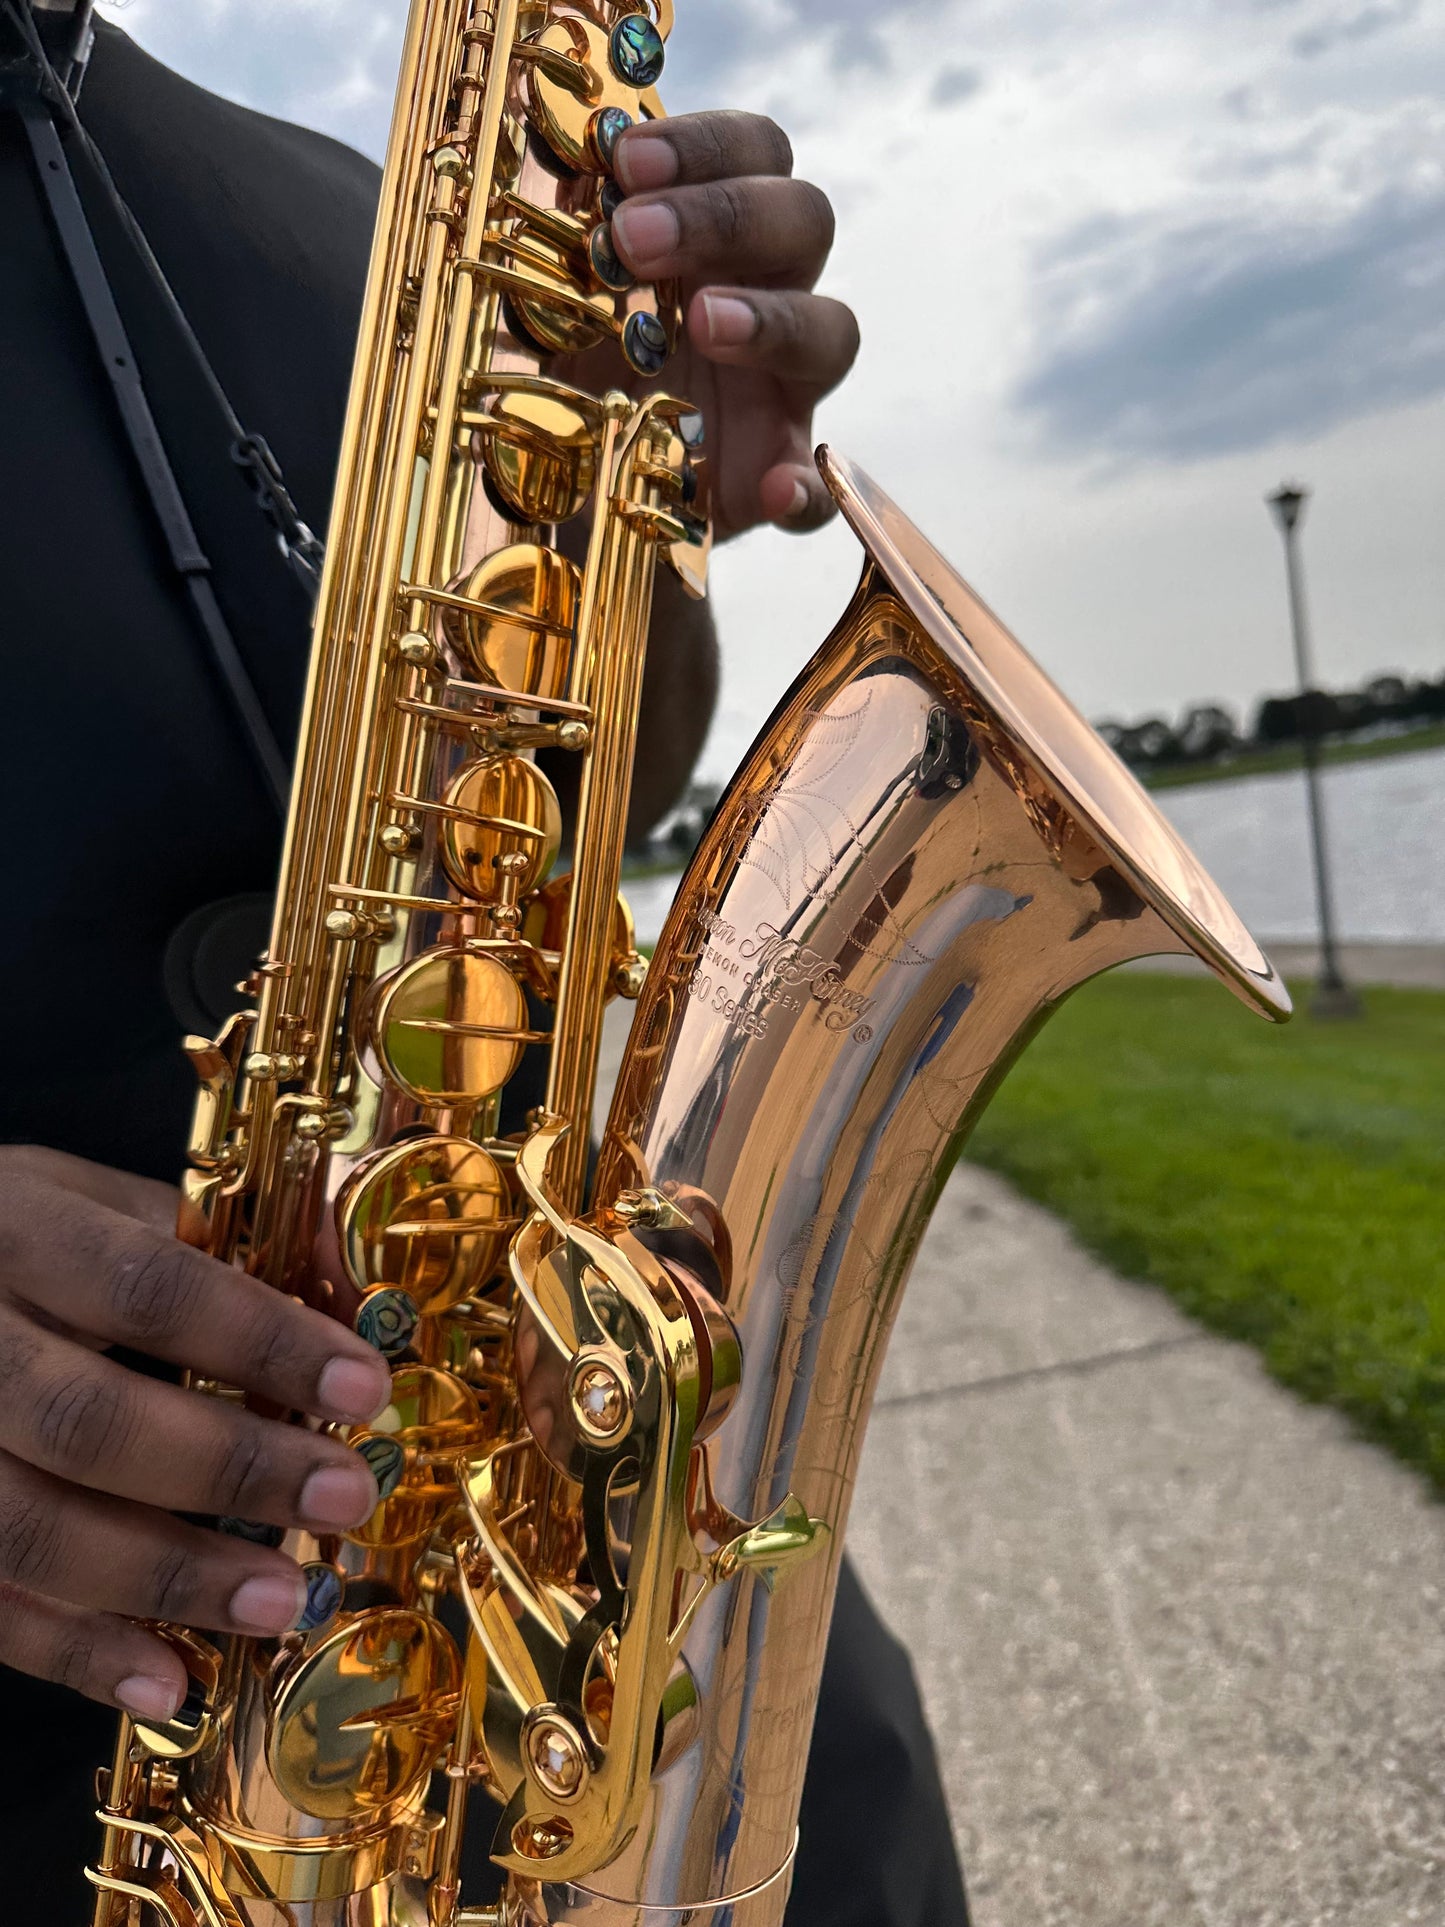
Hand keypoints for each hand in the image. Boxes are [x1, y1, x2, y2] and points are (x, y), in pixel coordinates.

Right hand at [0, 1146, 391, 1720]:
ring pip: (33, 1532)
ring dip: (171, 1578)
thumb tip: (357, 1287)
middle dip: (232, 1467)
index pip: (146, 1285)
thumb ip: (221, 1238)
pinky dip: (79, 1655)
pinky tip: (172, 1682)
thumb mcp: (96, 1204)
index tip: (363, 1385)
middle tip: (345, 1495)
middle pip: (89, 1421)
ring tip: (284, 1602)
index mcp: (19, 1231)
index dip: (259, 1339)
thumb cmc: (18, 1246)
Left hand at [569, 110, 859, 541]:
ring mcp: (780, 390)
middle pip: (805, 219)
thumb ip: (558, 239)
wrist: (565, 489)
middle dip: (725, 216)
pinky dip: (809, 489)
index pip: (754, 153)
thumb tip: (543, 168)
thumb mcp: (545, 298)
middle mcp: (764, 296)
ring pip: (833, 330)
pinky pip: (820, 487)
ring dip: (772, 319)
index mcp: (718, 236)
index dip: (704, 146)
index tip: (627, 162)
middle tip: (635, 238)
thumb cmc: (562, 369)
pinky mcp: (776, 477)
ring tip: (702, 323)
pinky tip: (775, 492)